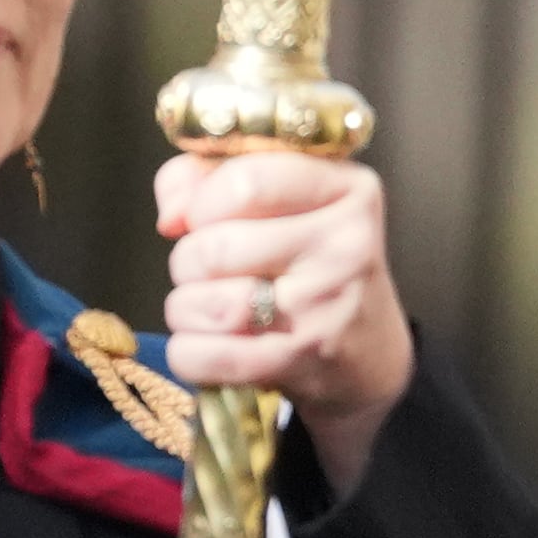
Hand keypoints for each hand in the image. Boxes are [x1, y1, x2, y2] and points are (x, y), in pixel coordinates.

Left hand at [156, 152, 414, 491]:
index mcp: (346, 189)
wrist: (366, 350)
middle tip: (214, 275)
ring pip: (200, 303)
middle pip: (211, 248)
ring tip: (212, 310)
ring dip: (185, 310)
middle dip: (188, 264)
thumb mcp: (275, 198)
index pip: (243, 182)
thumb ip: (203, 179)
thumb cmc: (302, 262)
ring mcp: (326, 305)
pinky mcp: (301, 359)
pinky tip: (211, 347)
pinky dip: (188, 354)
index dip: (202, 204)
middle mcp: (345, 244)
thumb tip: (171, 217)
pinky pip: (202, 355)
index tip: (210, 220)